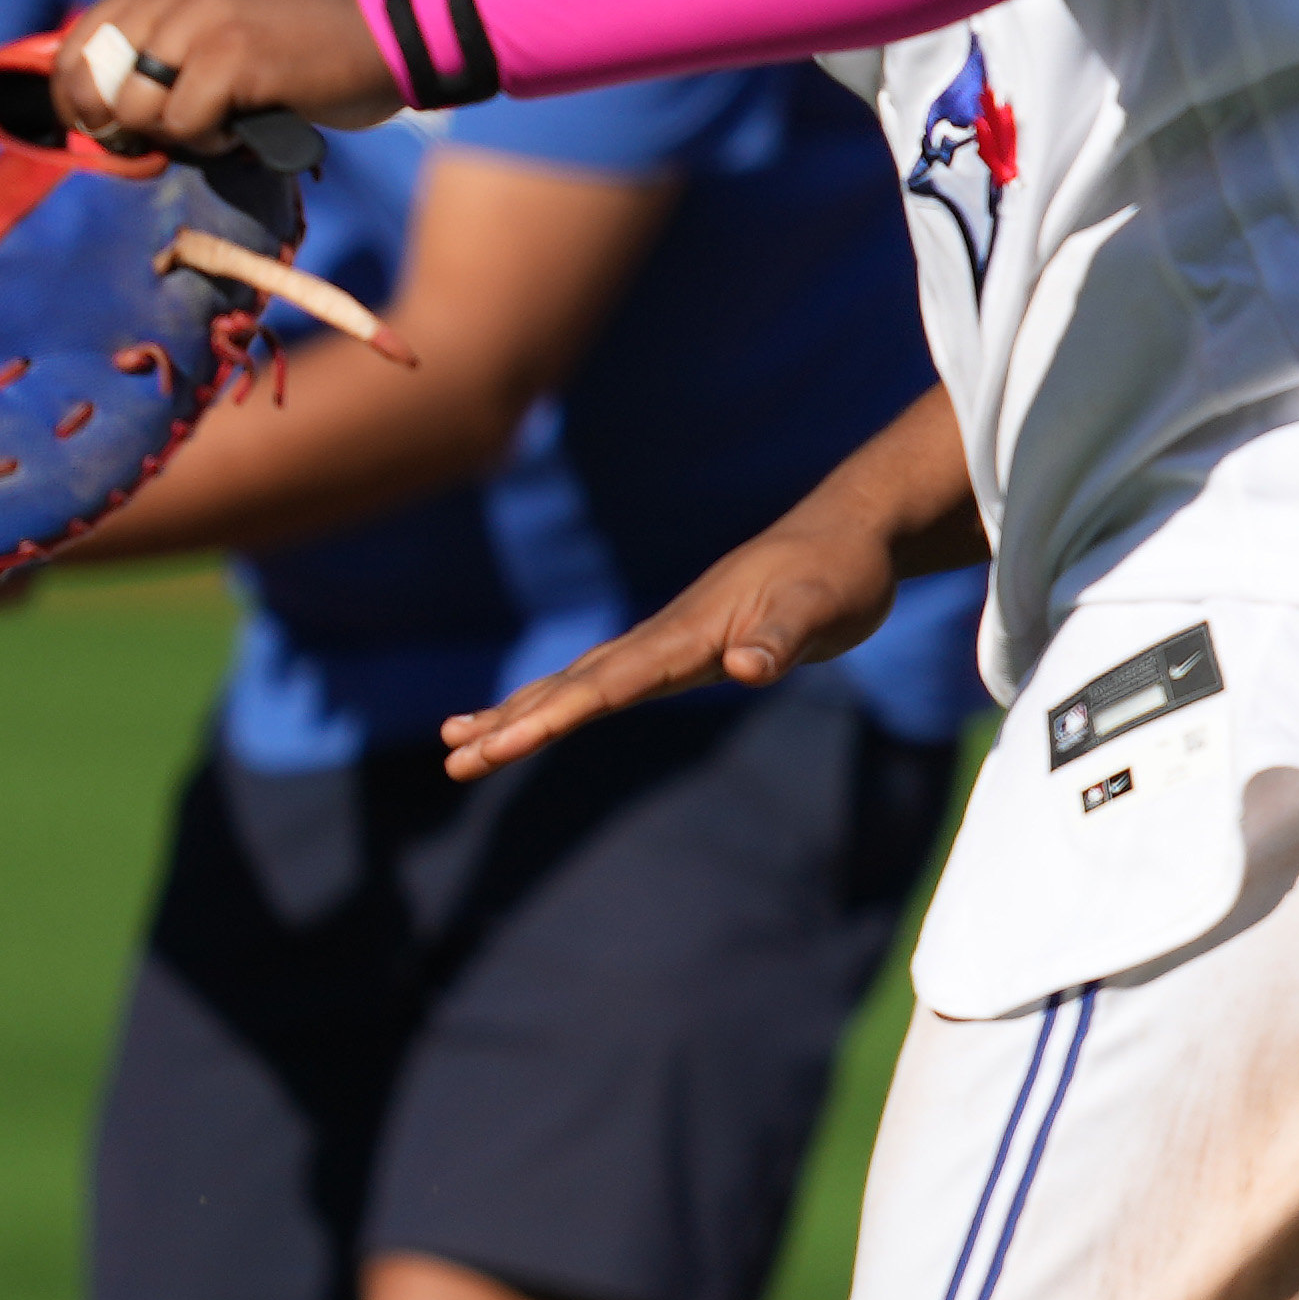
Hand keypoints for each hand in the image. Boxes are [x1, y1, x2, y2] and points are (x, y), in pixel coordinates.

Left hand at [57, 0, 396, 159]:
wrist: (387, 37)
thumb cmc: (300, 48)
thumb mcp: (213, 28)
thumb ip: (155, 51)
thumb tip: (95, 113)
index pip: (70, 54)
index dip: (78, 108)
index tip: (115, 136)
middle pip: (94, 89)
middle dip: (122, 130)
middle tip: (167, 141)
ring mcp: (201, 23)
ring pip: (135, 111)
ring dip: (175, 137)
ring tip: (219, 126)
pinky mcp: (234, 59)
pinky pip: (186, 127)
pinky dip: (214, 143)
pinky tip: (245, 129)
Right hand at [441, 492, 909, 776]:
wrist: (845, 537)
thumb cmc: (838, 575)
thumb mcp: (823, 607)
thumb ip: (785, 639)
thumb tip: (747, 669)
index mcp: (688, 635)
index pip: (607, 685)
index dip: (551, 718)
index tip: (497, 747)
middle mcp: (663, 637)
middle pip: (573, 686)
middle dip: (511, 724)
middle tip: (453, 761)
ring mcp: (664, 641)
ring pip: (576, 681)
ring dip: (519, 712)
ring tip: (457, 743)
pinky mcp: (678, 648)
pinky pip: (603, 680)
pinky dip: (559, 698)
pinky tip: (531, 715)